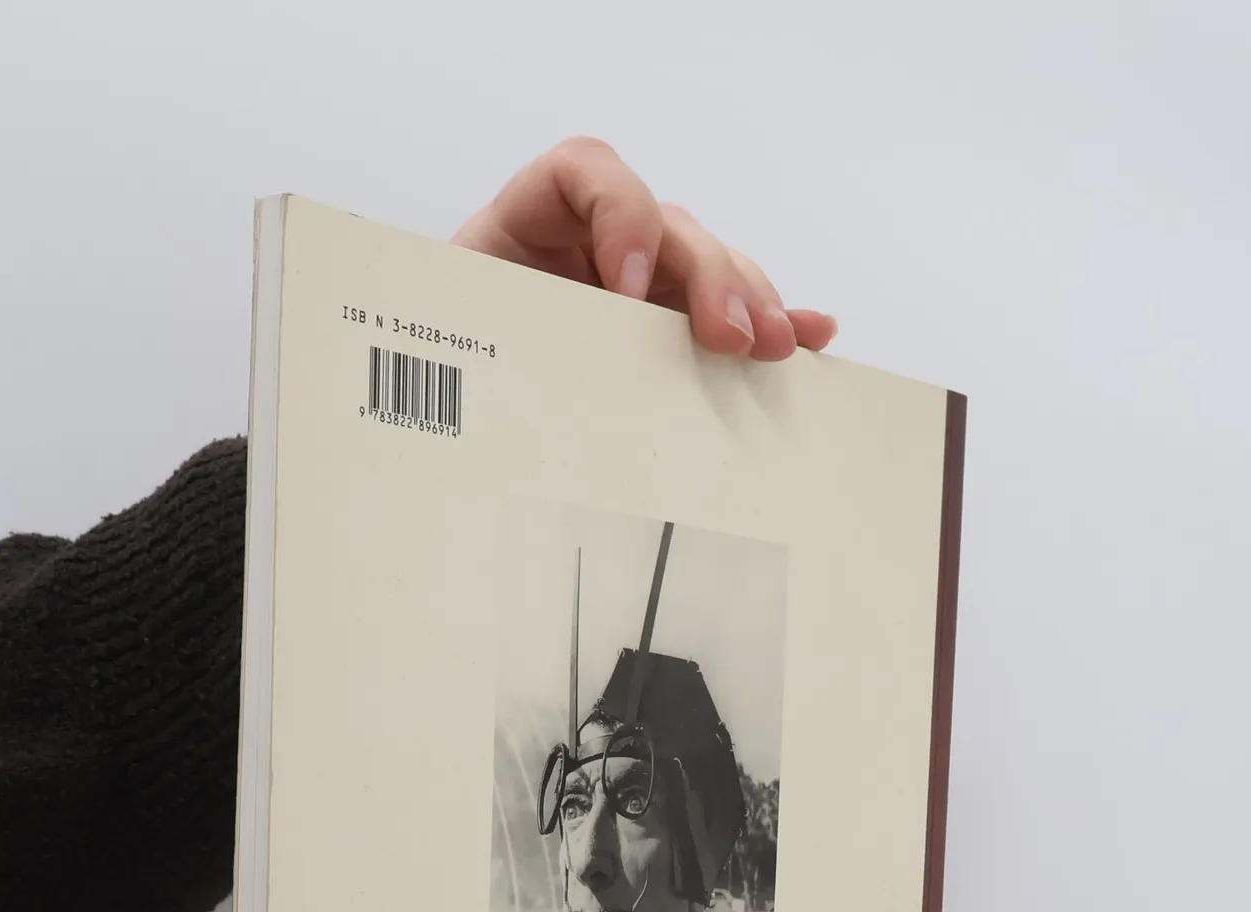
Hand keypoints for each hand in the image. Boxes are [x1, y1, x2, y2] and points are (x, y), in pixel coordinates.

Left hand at [452, 138, 836, 363]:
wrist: (439, 398)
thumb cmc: (440, 362)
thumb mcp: (450, 339)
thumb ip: (481, 335)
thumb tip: (523, 378)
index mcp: (527, 224)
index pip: (585, 174)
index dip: (619, 217)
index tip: (624, 289)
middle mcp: (591, 243)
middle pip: (669, 227)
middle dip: (707, 278)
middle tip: (727, 336)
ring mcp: (637, 281)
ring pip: (709, 269)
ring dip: (750, 303)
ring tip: (774, 345)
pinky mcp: (665, 323)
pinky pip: (727, 312)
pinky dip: (769, 321)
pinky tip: (810, 336)